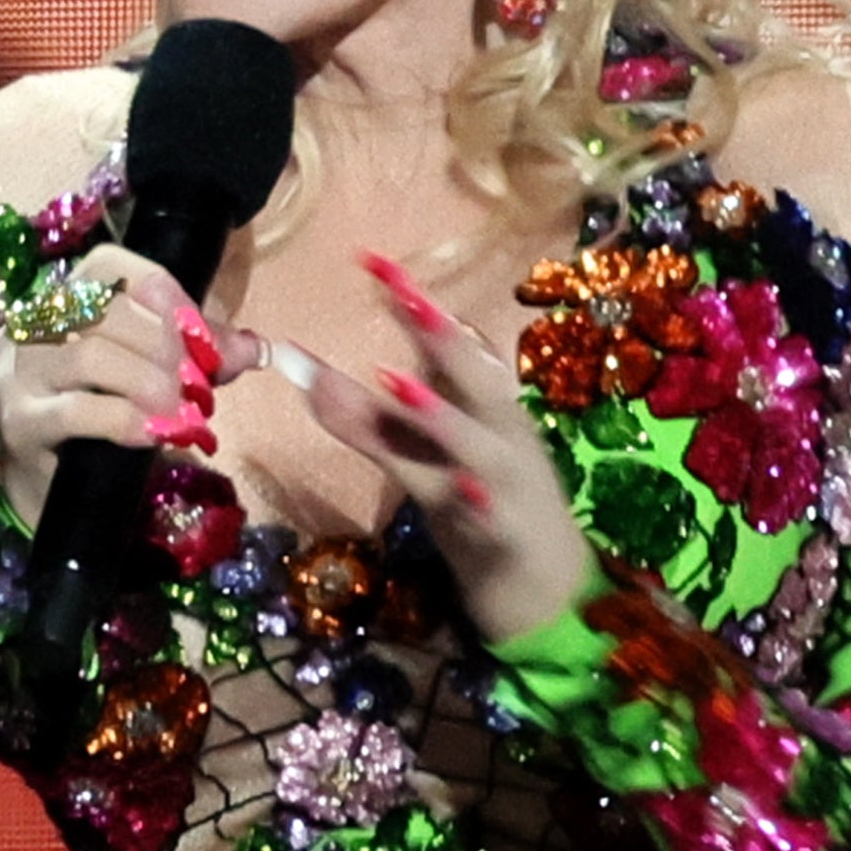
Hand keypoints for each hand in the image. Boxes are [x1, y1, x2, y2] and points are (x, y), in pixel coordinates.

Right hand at [0, 246, 226, 531]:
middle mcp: (33, 325)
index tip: (203, 339)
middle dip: (167, 346)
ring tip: (184, 413)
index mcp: (65, 298)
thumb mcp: (157, 373)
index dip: (166, 295)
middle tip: (202, 386)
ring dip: (151, 383)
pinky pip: (77, 410)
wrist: (58, 487)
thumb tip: (255, 349)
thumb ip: (200, 354)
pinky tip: (158, 435)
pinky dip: (128, 419)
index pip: (109, 264)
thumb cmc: (108, 416)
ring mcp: (20, 373)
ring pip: (89, 355)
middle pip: (104, 310)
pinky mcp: (21, 423)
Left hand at [306, 253, 592, 644]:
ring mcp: (510, 484)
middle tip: (402, 296)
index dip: (416, 305)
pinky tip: (462, 491)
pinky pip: (493, 516)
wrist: (544, 587)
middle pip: (476, 380)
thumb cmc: (477, 504)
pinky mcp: (509, 534)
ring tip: (395, 380)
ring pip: (478, 445)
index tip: (373, 263)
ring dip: (440, 414)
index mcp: (485, 409)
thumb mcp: (421, 459)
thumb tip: (306, 376)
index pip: (453, 347)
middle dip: (439, 337)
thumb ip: (370, 421)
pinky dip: (479, 503)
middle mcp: (502, 435)